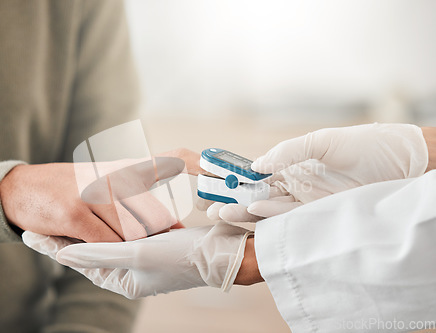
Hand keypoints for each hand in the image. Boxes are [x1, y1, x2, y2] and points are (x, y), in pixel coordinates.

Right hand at [1, 149, 199, 241]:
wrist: (22, 189)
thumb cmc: (71, 190)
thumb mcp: (106, 185)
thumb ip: (138, 205)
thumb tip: (172, 229)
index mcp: (125, 168)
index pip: (169, 159)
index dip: (195, 162)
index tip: (215, 168)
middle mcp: (114, 177)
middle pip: (153, 215)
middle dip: (155, 235)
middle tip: (152, 239)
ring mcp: (95, 194)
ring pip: (132, 232)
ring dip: (128, 244)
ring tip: (109, 238)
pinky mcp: (77, 213)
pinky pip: (107, 242)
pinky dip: (107, 250)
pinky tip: (97, 245)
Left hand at [22, 221, 252, 298]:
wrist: (223, 253)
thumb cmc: (182, 258)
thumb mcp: (136, 255)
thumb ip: (100, 253)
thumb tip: (63, 256)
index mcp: (124, 280)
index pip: (80, 262)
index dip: (53, 247)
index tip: (28, 234)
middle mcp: (131, 271)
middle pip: (89, 251)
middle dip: (65, 238)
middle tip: (37, 224)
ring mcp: (142, 257)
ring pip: (105, 239)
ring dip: (84, 227)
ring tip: (59, 217)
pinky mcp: (154, 243)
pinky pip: (123, 232)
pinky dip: (107, 222)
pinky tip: (96, 211)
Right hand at [208, 123, 428, 221]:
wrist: (401, 165)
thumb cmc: (364, 145)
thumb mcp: (322, 141)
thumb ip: (288, 151)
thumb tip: (257, 165)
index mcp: (292, 165)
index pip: (256, 173)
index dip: (234, 177)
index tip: (213, 179)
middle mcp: (294, 185)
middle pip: (256, 194)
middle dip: (232, 198)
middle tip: (208, 203)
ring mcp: (304, 202)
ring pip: (266, 208)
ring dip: (243, 210)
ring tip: (219, 212)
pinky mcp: (316, 215)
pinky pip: (287, 217)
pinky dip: (267, 215)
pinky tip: (251, 211)